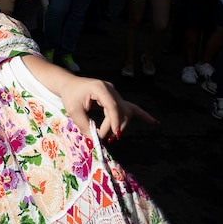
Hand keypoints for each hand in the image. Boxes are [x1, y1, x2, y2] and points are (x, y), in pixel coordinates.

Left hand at [22, 56, 157, 139]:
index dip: (114, 121)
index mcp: (100, 88)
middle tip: (103, 139)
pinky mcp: (115, 98)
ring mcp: (115, 93)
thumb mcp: (73, 110)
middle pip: (121, 111)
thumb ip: (84, 124)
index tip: (112, 135)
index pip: (112, 106)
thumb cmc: (69, 95)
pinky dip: (142, 115)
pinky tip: (154, 122)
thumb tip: (94, 140)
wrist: (68, 84)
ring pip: (125, 112)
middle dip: (114, 127)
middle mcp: (111, 89)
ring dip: (119, 126)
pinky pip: (130, 107)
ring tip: (110, 138)